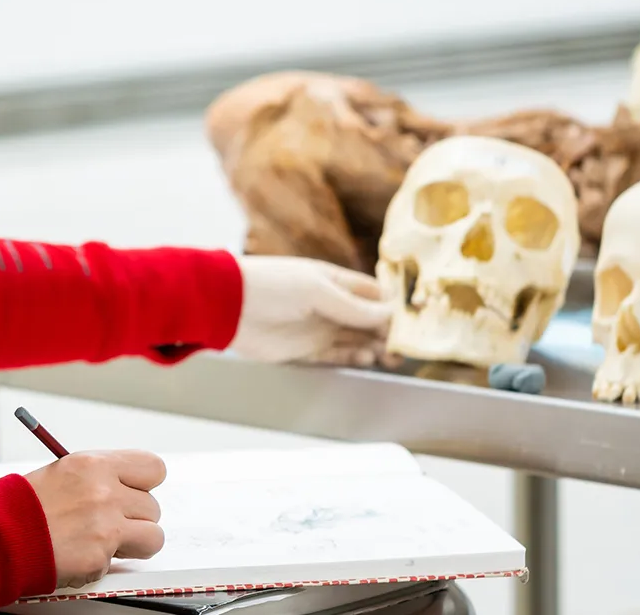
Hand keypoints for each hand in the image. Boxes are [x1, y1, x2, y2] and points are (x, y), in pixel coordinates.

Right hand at [24, 450, 165, 588]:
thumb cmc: (24, 505)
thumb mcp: (63, 473)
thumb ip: (99, 478)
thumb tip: (128, 487)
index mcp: (95, 465)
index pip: (153, 468)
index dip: (144, 484)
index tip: (134, 492)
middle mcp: (105, 492)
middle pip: (152, 507)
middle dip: (135, 518)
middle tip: (110, 524)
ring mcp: (105, 527)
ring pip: (152, 537)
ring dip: (132, 543)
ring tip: (103, 542)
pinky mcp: (99, 557)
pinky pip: (118, 563)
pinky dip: (101, 564)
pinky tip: (77, 555)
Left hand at [228, 255, 392, 366]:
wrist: (228, 306)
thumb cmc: (271, 285)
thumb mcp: (317, 290)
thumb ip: (353, 306)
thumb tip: (389, 314)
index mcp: (334, 281)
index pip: (373, 294)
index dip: (392, 307)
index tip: (412, 321)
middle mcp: (329, 304)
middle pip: (368, 320)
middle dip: (388, 332)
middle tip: (404, 346)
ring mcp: (317, 327)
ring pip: (356, 340)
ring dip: (374, 347)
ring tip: (388, 356)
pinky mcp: (304, 350)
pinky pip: (336, 355)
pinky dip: (353, 358)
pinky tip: (366, 359)